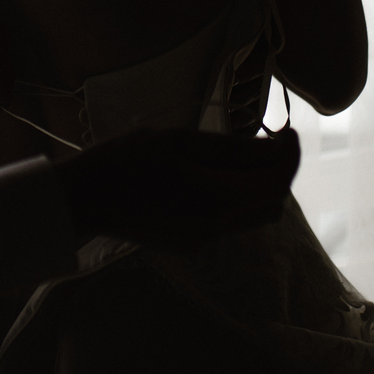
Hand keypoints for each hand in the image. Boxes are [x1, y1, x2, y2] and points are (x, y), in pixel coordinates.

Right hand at [54, 128, 299, 248]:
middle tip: (261, 139)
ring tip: (233, 157)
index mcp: (217, 199)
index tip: (286, 129)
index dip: (290, 155)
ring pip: (253, 215)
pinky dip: (233, 199)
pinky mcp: (190, 244)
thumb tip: (275, 149)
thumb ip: (232, 149)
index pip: (277, 182)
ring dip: (256, 186)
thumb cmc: (125, 161)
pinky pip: (229, 222)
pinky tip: (206, 177)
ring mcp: (204, 241)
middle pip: (272, 202)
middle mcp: (217, 227)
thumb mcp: (180, 142)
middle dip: (275, 170)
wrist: (83, 200)